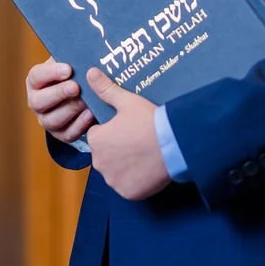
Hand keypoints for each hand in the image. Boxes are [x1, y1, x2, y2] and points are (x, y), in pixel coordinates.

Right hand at [25, 58, 95, 144]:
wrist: (85, 93)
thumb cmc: (77, 72)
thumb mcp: (72, 61)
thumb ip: (74, 57)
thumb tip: (86, 52)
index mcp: (36, 81)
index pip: (36, 76)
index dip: (51, 73)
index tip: (68, 69)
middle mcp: (37, 102)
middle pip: (38, 102)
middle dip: (58, 94)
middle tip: (76, 87)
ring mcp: (47, 120)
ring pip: (52, 120)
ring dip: (70, 110)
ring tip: (86, 101)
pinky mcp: (61, 134)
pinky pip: (67, 134)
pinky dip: (80, 125)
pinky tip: (91, 114)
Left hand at [85, 68, 169, 200]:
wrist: (175, 144)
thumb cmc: (149, 121)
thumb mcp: (127, 101)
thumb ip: (106, 89)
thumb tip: (90, 73)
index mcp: (96, 140)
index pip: (98, 135)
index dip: (113, 131)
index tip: (129, 128)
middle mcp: (99, 162)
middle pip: (105, 154)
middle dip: (117, 149)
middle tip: (138, 140)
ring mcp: (113, 180)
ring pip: (115, 171)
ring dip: (125, 165)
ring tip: (144, 154)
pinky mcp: (128, 193)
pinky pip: (127, 186)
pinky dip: (135, 180)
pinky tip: (147, 168)